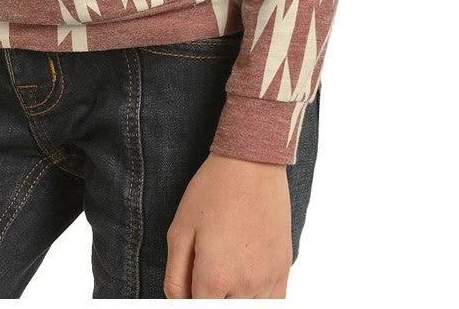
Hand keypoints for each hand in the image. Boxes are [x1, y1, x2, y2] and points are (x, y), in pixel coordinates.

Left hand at [163, 152, 292, 298]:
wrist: (252, 164)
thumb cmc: (212, 191)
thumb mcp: (180, 230)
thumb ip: (175, 277)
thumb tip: (178, 304)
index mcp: (215, 277)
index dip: (189, 304)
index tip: (189, 288)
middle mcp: (245, 285)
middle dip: (210, 298)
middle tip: (203, 273)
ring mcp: (268, 280)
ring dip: (232, 299)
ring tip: (224, 270)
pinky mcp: (283, 270)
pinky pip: (272, 304)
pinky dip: (255, 300)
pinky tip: (244, 282)